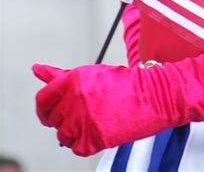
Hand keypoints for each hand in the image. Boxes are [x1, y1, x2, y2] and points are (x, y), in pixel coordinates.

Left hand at [32, 62, 165, 155]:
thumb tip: (36, 69)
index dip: (44, 108)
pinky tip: (99, 129)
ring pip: (63, 135)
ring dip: (74, 131)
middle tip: (83, 112)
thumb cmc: (122, 83)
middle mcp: (75, 99)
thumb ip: (61, 75)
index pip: (42, 100)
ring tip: (94, 119)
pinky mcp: (93, 139)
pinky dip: (85, 143)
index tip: (50, 112)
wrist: (153, 96)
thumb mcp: (90, 74)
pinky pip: (76, 147)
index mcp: (74, 79)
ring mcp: (83, 120)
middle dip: (64, 117)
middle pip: (52, 119)